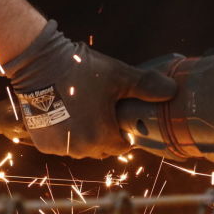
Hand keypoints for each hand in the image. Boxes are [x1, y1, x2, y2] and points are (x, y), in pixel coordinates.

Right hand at [4, 22, 176, 157]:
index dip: (125, 131)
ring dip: (85, 135)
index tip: (121, 116)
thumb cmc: (82, 70)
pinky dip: (66, 135)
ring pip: (82, 147)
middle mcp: (81, 149)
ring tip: (84, 110)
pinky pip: (63, 145)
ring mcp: (61, 148)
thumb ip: (148, 86)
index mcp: (103, 138)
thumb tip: (174, 91)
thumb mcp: (119, 76)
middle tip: (102, 110)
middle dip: (106, 134)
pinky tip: (67, 115)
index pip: (124, 146)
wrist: (39, 64)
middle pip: (103, 148)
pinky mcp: (43, 144)